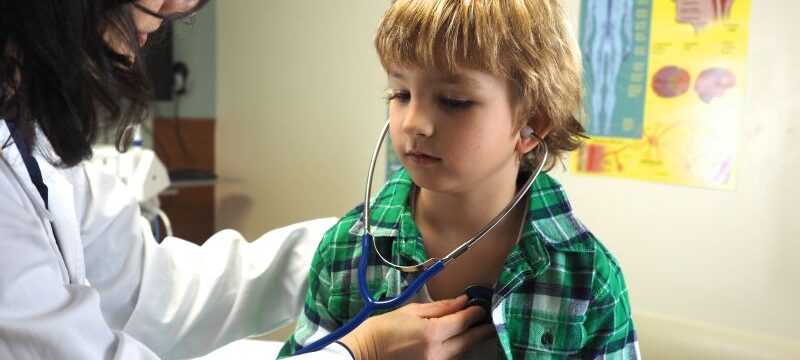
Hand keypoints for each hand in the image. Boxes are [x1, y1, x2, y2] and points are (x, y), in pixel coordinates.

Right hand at [340, 295, 493, 359]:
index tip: (481, 306)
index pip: (463, 322)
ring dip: (470, 341)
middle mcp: (438, 353)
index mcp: (432, 333)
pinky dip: (456, 351)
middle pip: (468, 341)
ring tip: (476, 330)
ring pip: (461, 353)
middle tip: (490, 322)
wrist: (363, 354)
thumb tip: (462, 301)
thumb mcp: (410, 311)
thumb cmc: (382, 329)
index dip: (475, 313)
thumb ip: (439, 308)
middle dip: (481, 330)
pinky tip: (457, 343)